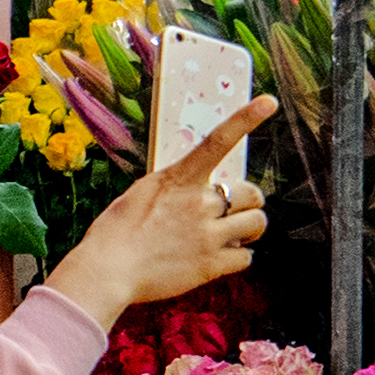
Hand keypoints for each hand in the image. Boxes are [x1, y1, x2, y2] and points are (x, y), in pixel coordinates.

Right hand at [43, 98, 274, 321]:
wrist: (107, 270)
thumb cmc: (115, 233)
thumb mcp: (142, 194)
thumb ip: (174, 188)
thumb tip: (192, 187)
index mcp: (179, 179)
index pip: (217, 141)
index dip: (246, 119)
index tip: (268, 103)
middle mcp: (200, 203)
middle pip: (252, 194)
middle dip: (248, 203)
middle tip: (233, 213)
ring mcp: (208, 234)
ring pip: (256, 224)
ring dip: (247, 230)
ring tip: (231, 236)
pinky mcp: (212, 265)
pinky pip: (246, 257)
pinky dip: (237, 257)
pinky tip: (217, 258)